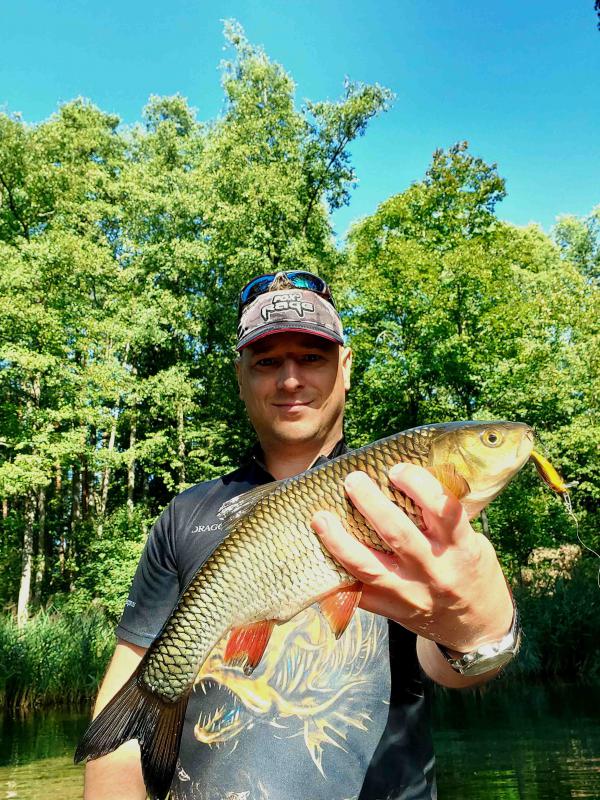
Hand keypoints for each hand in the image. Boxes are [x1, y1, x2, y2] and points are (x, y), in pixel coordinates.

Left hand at [311, 463, 513, 652]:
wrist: (479, 628)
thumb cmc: (473, 574)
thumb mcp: (472, 542)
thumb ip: (444, 519)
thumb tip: (404, 483)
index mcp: (461, 547)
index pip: (443, 510)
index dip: (418, 484)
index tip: (396, 469)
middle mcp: (435, 570)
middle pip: (397, 534)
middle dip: (370, 503)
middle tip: (353, 480)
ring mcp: (411, 593)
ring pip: (368, 566)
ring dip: (339, 540)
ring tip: (320, 518)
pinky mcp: (393, 611)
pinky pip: (358, 593)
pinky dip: (337, 575)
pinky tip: (319, 556)